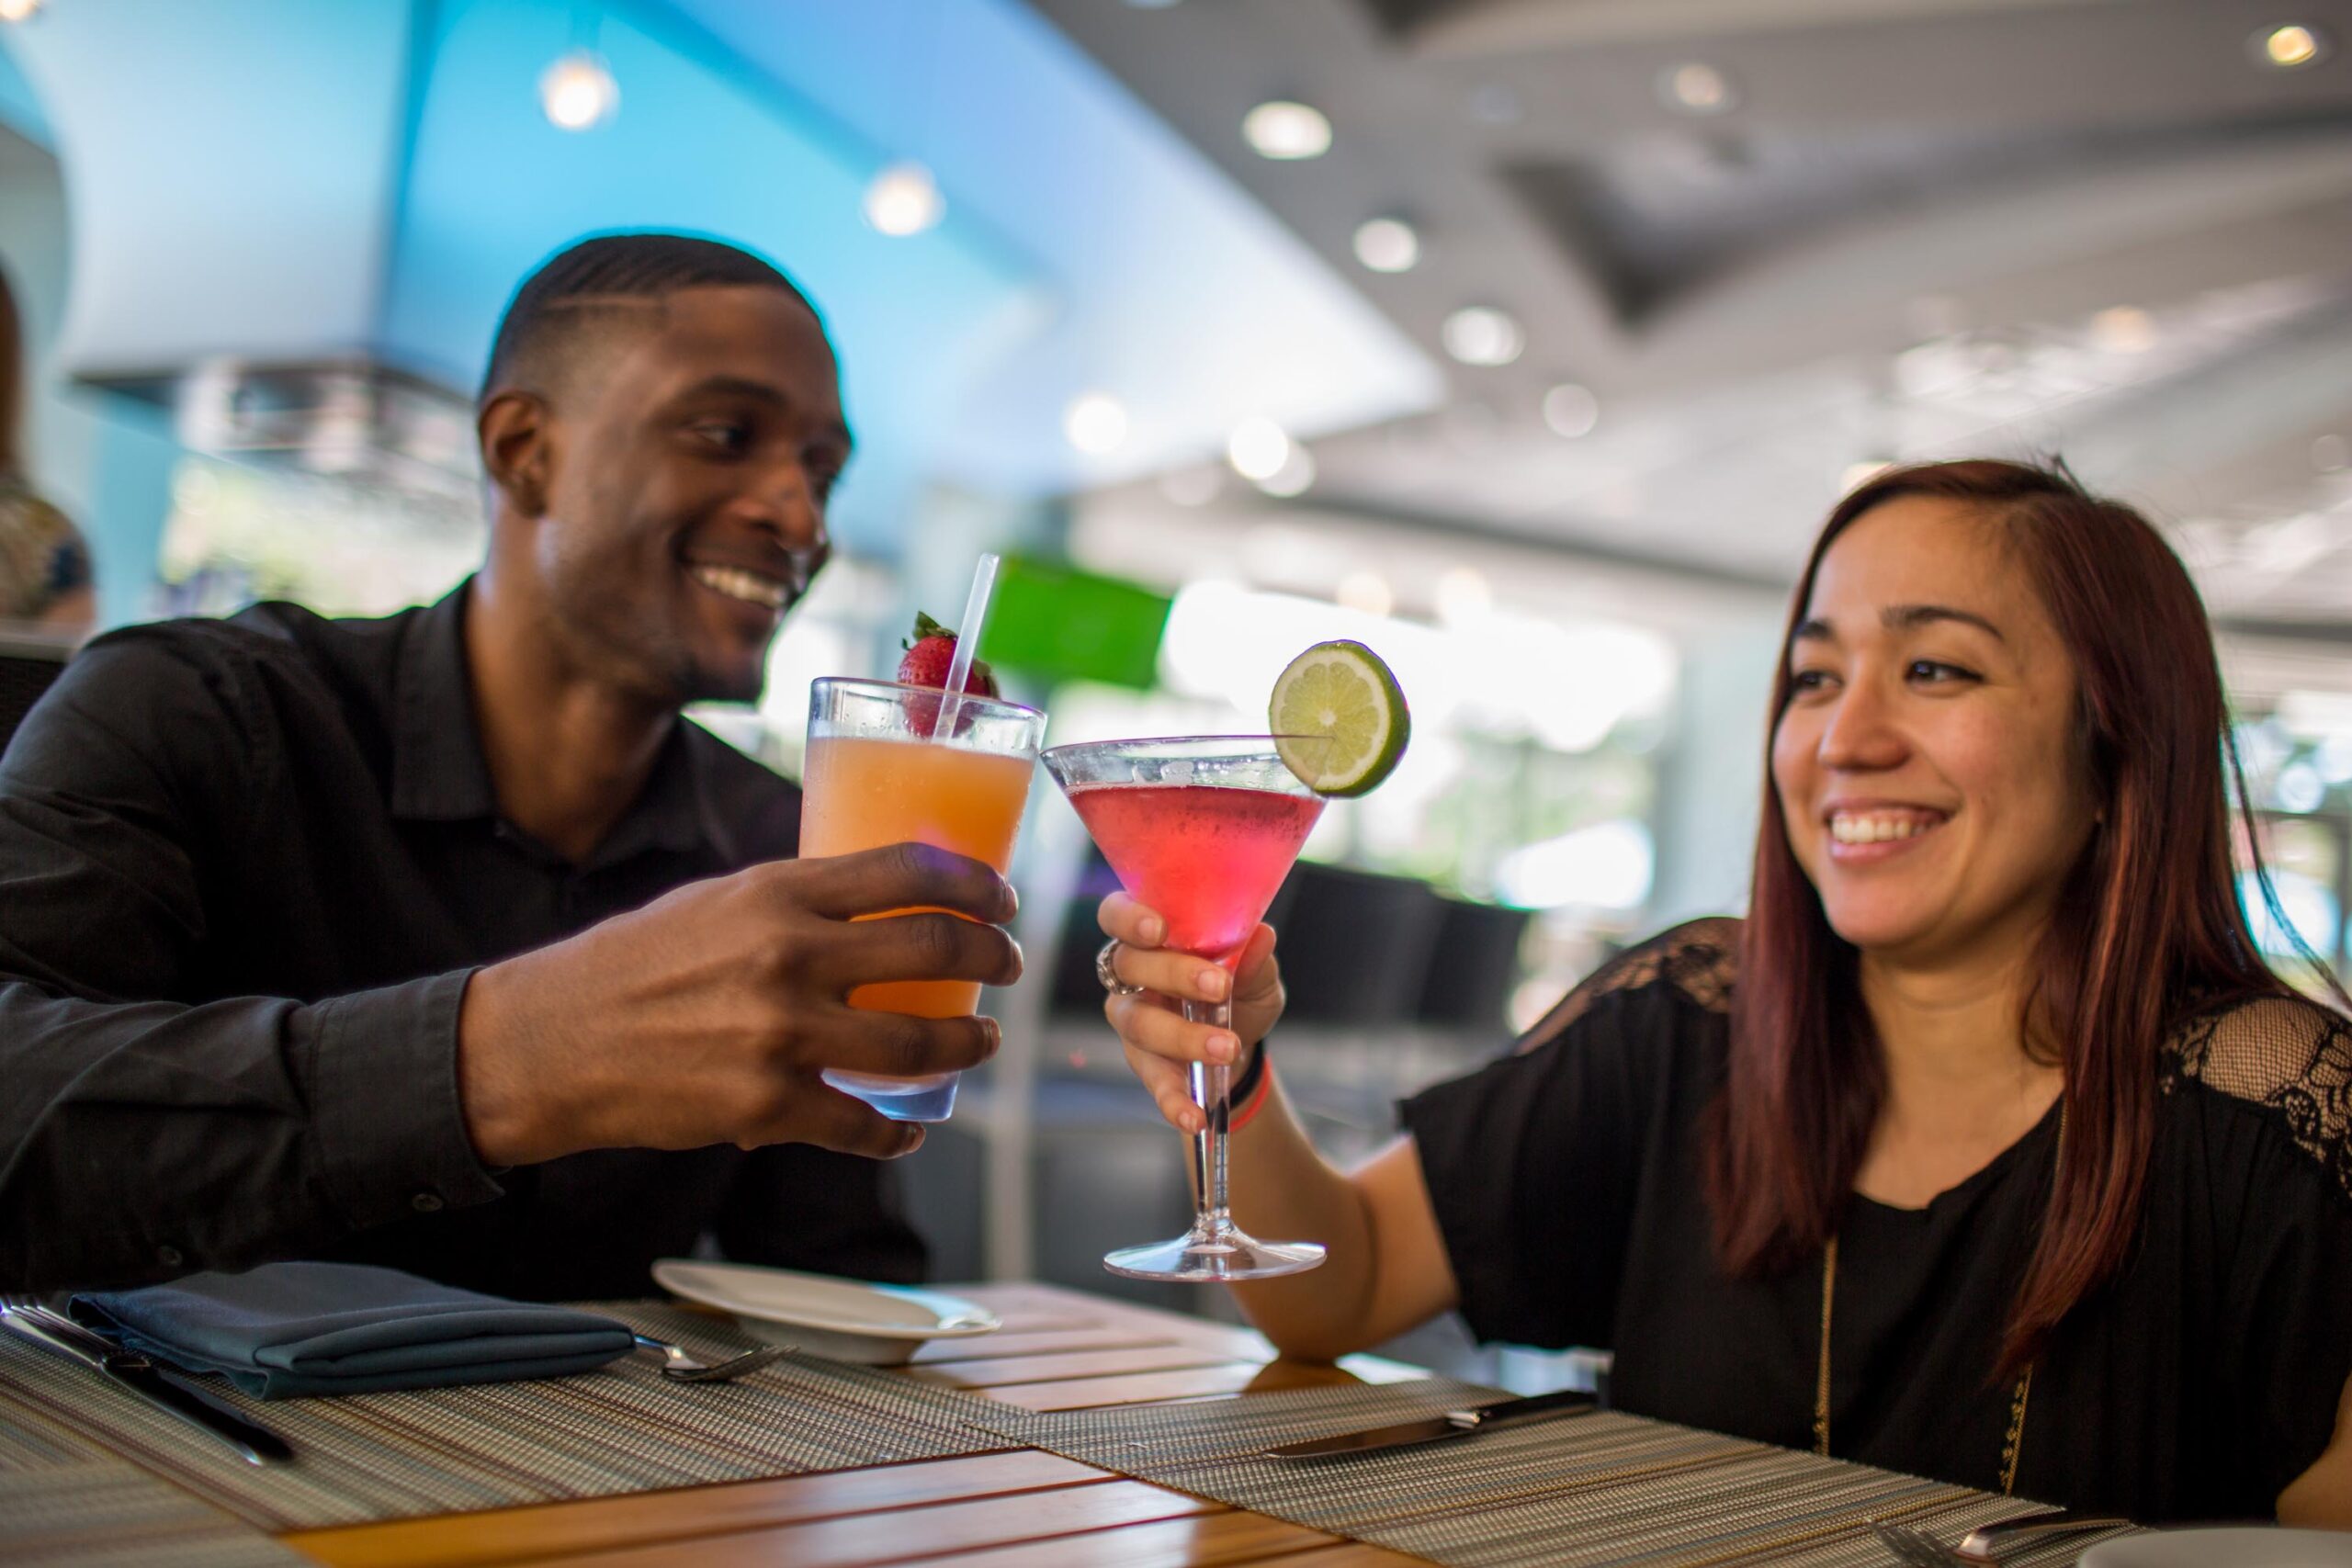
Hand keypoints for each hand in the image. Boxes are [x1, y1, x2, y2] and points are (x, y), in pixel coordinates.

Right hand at [457, 843, 1020, 1164]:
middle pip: (935, 947)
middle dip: (992, 957)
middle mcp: (788, 955)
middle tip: (1009, 965)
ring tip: (980, 1041)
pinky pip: (865, 1124)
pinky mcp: (767, 1107)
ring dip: (968, 1043)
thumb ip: (794, 901)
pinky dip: (901, 1131)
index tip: (1003, 898)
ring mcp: (781, 1035)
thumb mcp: (716, 900)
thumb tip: (874, 900)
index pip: (908, 869)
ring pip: (919, 1042)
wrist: (549, 1042)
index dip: (974, 883)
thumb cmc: (632, 964)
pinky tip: (912, 1127)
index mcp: (777, 892)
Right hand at [1096, 892, 1285, 1133]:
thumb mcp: (1257, 973)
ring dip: (1182, 1036)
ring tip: (1225, 1048)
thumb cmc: (1239, 989)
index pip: (1117, 914)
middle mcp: (1130, 974)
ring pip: (1138, 1022)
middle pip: (1129, 964)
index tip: (1159, 929)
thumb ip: (1255, 957)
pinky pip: (1151, 1081)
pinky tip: (1194, 1117)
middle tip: (1219, 987)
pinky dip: (1173, 1101)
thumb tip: (1261, 937)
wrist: (1242, 1042)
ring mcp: (1132, 1019)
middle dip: (1173, 974)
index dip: (1129, 918)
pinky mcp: (1144, 1063)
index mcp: (1151, 936)